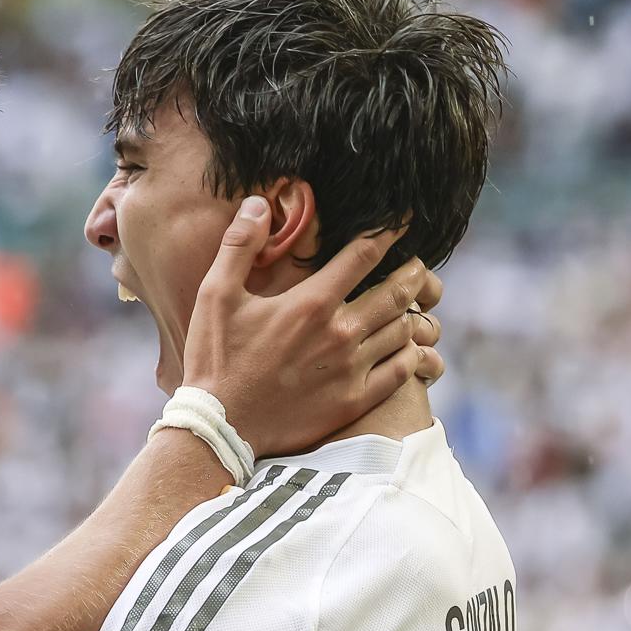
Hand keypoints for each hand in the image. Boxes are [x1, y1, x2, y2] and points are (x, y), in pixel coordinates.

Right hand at [180, 198, 444, 457]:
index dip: (389, 232)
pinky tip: (407, 347)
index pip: (365, 254)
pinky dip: (411, 354)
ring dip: (413, 313)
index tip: (403, 222)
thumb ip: (239, 245)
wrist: (220, 428)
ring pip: (403, 330)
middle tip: (416, 267)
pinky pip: (402, 371)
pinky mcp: (354, 401)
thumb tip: (259, 203)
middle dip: (412, 273)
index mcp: (311, 302)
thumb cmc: (215, 359)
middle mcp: (340, 333)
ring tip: (414, 305)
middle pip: (397, 292)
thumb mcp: (214, 295)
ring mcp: (352, 370)